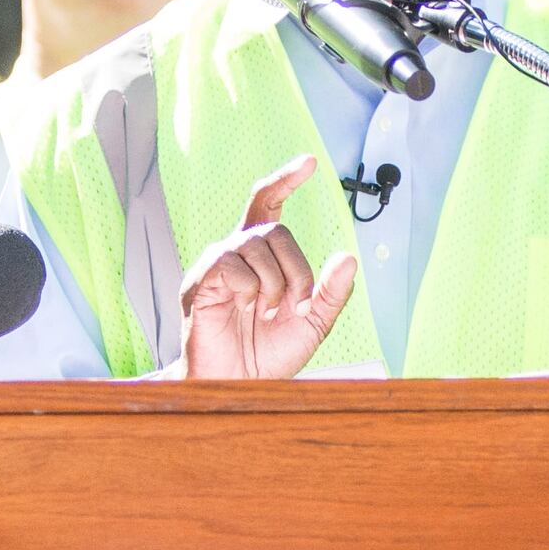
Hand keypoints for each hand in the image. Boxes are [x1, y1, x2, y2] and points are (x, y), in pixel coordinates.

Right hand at [174, 156, 358, 381]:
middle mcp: (237, 254)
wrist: (236, 386)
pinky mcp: (200, 283)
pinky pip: (231, 265)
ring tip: (266, 314)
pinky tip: (246, 310)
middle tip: (296, 305)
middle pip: (273, 229)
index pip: (269, 204)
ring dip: (274, 284)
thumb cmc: (267, 355)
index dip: (285, 180)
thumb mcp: (312, 324)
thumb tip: (348, 258)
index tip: (308, 163)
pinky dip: (249, 290)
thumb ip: (330, 293)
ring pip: (255, 246)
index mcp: (262, 259)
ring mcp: (216, 266)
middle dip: (297, 268)